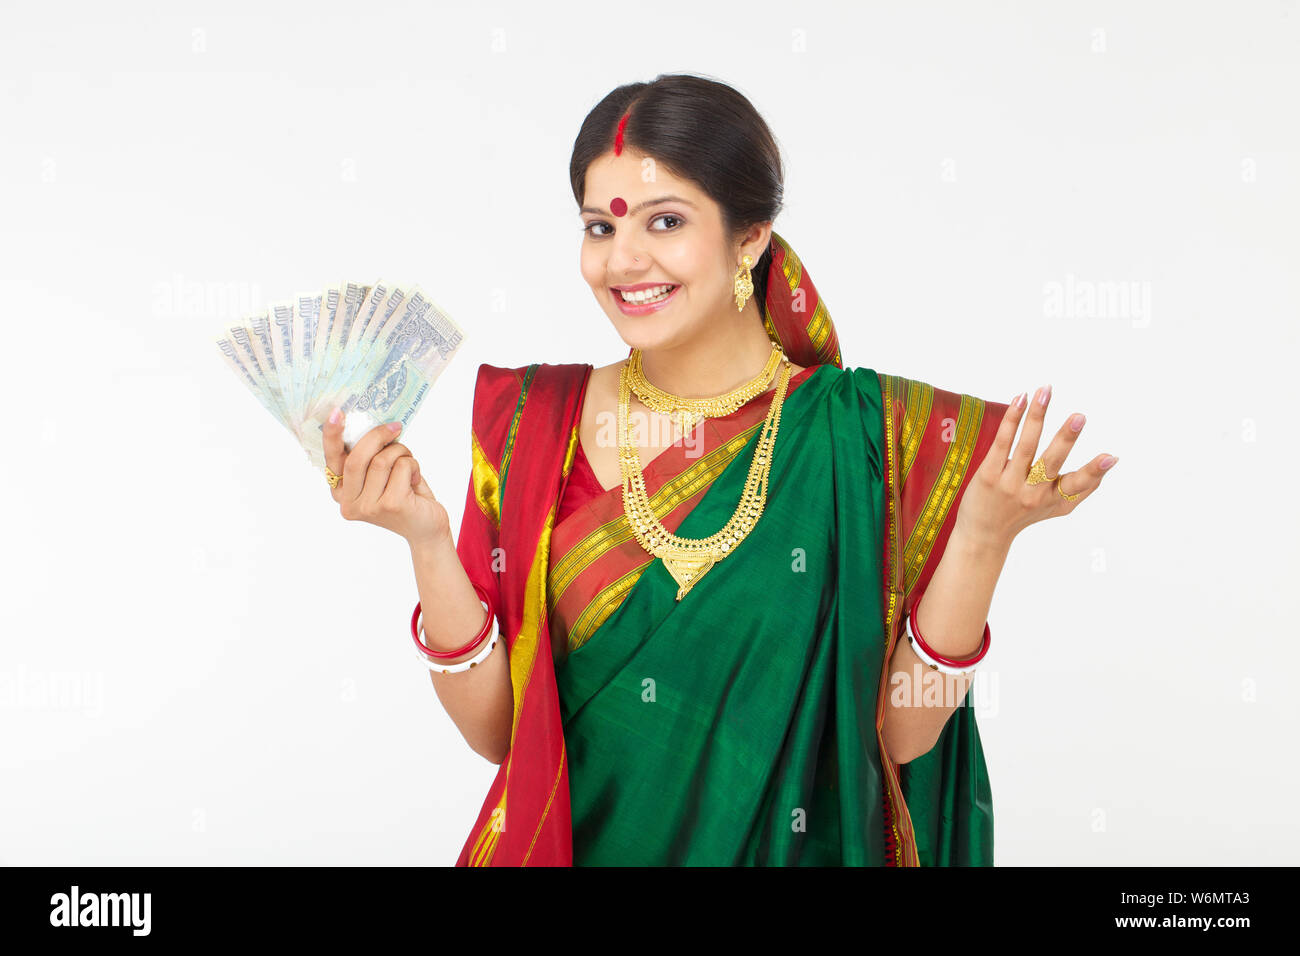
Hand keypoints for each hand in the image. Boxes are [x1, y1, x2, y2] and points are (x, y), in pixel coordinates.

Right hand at [322, 409, 450, 547]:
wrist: (426, 527)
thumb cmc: (403, 494)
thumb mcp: (380, 475)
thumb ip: (369, 457)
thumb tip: (373, 425)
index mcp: (340, 492)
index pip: (332, 460)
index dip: (332, 435)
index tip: (337, 412)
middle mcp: (348, 503)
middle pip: (356, 458)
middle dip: (377, 437)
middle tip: (395, 427)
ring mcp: (368, 507)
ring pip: (382, 460)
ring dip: (401, 453)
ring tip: (409, 463)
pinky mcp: (391, 506)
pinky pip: (402, 467)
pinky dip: (413, 465)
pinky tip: (416, 480)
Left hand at [953, 385, 1117, 549]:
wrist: (983, 534)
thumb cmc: (1023, 515)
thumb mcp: (1056, 508)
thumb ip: (1082, 489)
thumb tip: (1111, 464)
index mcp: (1053, 499)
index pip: (1077, 485)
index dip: (1094, 472)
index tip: (1111, 458)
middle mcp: (1032, 493)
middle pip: (1051, 462)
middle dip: (1065, 439)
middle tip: (1079, 417)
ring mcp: (1009, 483)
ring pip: (1025, 446)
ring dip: (1037, 417)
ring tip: (1046, 392)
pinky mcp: (988, 475)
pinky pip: (1002, 443)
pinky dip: (1012, 420)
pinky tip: (1021, 399)